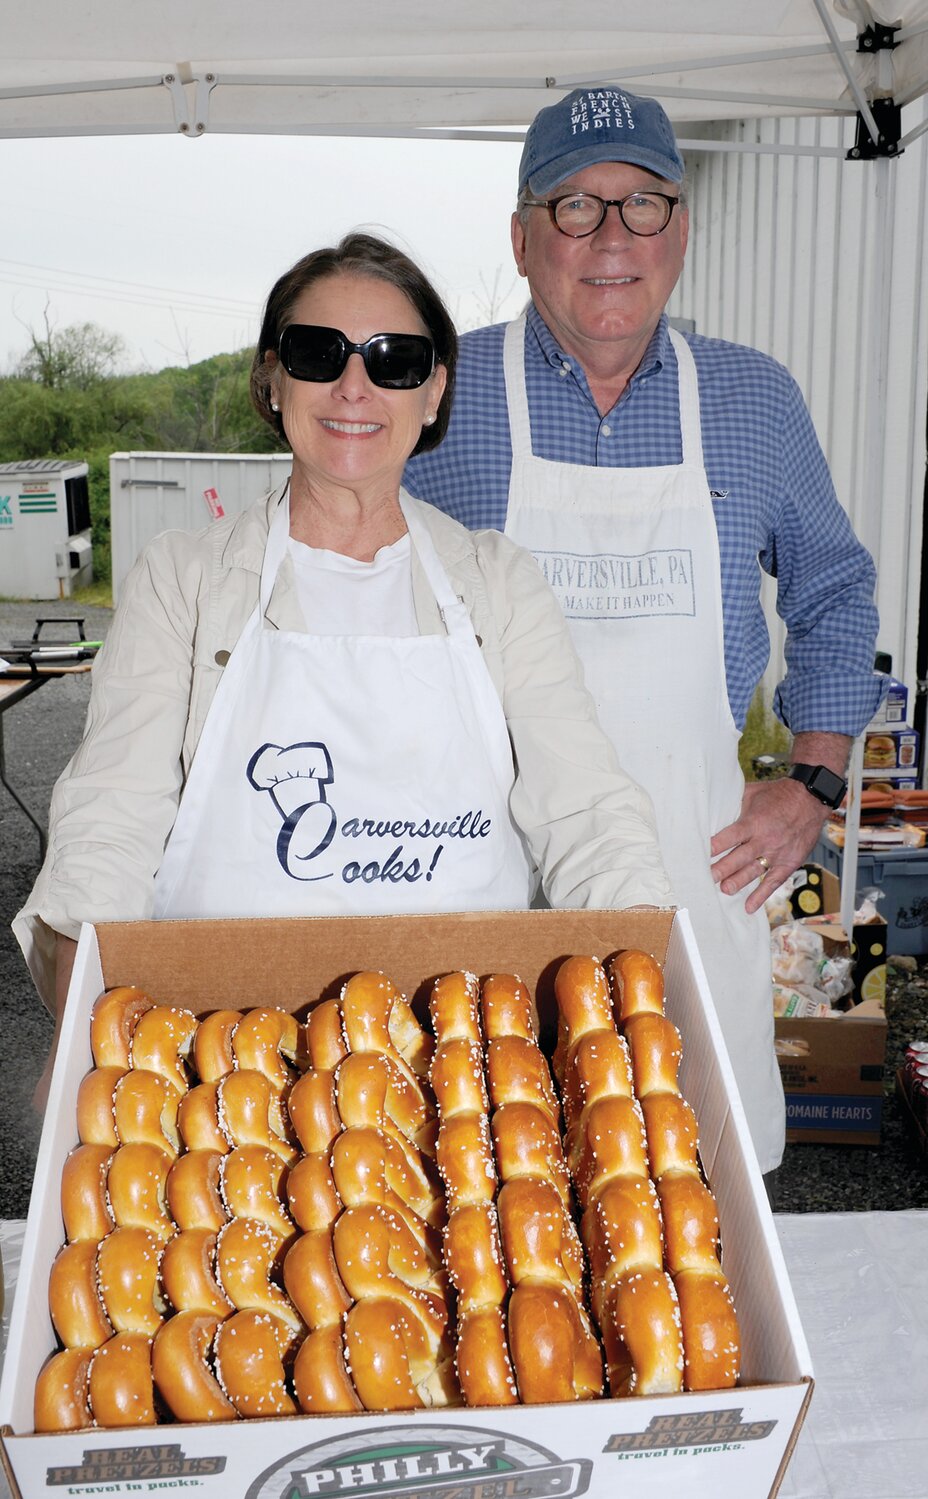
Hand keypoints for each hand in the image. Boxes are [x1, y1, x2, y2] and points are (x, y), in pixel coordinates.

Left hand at [710, 779, 828, 914]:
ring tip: (723, 890)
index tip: (699, 854)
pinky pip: (773, 882)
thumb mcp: (753, 793)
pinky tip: (749, 907)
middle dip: (721, 869)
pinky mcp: (788, 863)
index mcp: (753, 822)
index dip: (714, 846)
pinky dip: (761, 896)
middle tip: (706, 878)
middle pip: (738, 858)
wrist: (811, 799)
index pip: (729, 837)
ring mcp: (777, 853)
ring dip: (737, 882)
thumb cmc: (779, 794)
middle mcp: (764, 840)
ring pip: (753, 872)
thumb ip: (734, 803)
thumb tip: (711, 807)